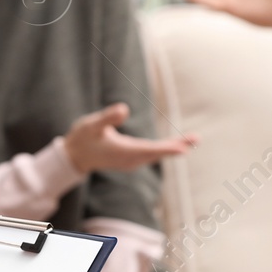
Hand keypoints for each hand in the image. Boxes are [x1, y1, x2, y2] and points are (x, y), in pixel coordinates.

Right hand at [63, 102, 196, 172]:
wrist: (75, 155)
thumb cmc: (82, 138)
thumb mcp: (91, 124)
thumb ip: (107, 118)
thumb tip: (123, 109)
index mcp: (123, 152)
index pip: (150, 150)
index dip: (167, 148)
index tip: (183, 148)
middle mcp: (130, 160)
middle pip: (157, 153)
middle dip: (177, 146)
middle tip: (195, 139)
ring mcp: (131, 161)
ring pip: (156, 154)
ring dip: (173, 147)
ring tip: (192, 140)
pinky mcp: (131, 159)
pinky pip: (151, 154)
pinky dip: (164, 149)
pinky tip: (175, 145)